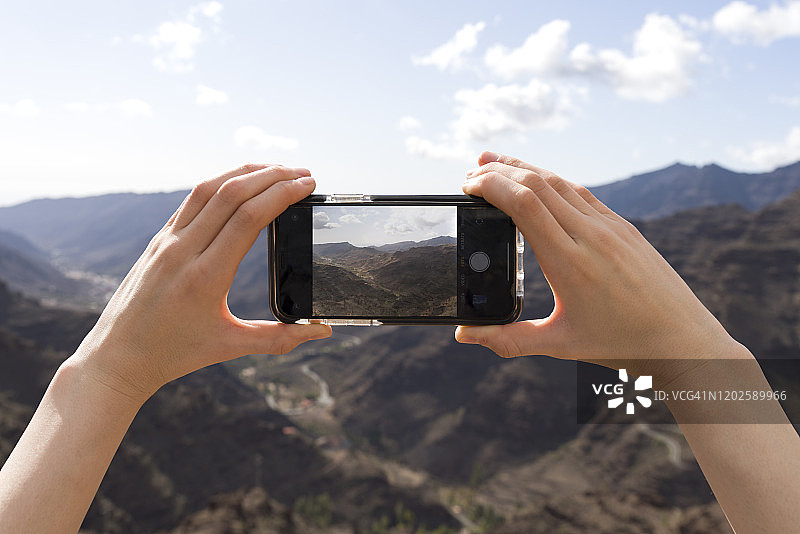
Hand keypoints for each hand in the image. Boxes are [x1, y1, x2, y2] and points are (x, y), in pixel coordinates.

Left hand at [72, 164, 331, 402]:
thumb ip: (280, 339)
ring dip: (246, 172)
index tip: (308, 184)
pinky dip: (221, 182)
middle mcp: (184, 251)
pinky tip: (241, 181)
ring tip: (278, 169)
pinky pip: (192, 199)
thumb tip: (323, 332)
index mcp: (206, 277)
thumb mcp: (231, 346)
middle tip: (304, 173)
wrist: (118, 356)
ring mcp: (167, 241)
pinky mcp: (159, 239)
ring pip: (209, 188)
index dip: (282, 194)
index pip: (249, 218)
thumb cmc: (176, 353)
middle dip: (273, 176)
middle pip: (232, 194)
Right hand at [455, 152, 747, 382]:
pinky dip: (551, 180)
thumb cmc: (621, 344)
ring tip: (494, 165)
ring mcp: (610, 226)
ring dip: (524, 168)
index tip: (467, 184)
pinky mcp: (623, 227)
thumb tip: (464, 335)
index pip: (524, 203)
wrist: (684, 339)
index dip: (491, 185)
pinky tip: (537, 182)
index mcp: (570, 261)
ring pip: (560, 181)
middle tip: (470, 172)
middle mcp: (590, 235)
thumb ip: (507, 339)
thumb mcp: (558, 344)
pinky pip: (581, 192)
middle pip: (537, 183)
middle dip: (499, 171)